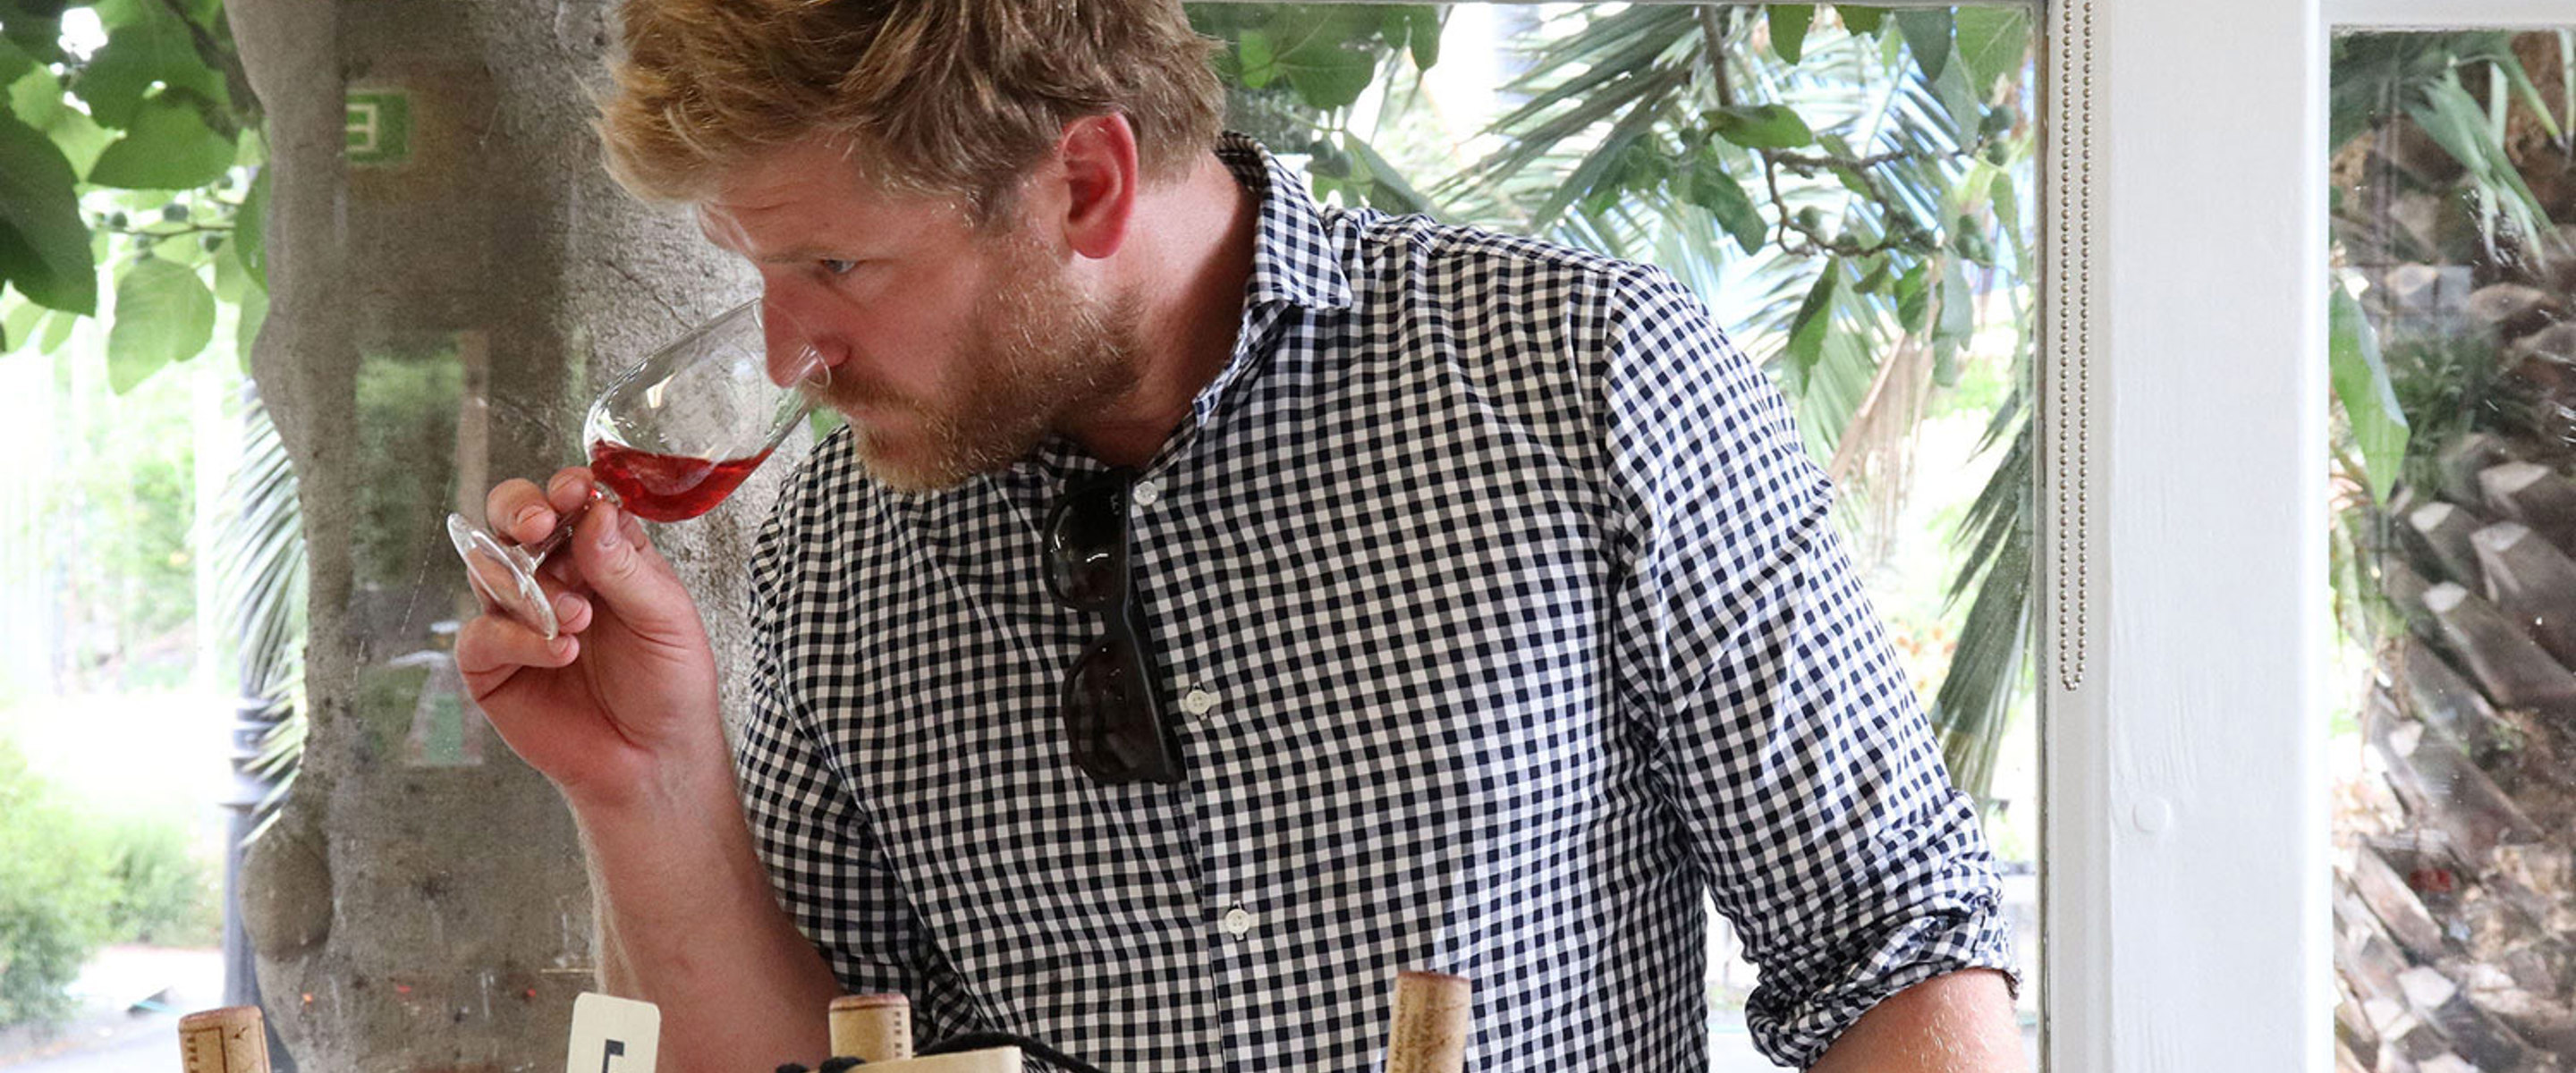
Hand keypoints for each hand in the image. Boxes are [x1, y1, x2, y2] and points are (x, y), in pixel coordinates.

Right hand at [456, 468, 724, 811]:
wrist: (654, 759)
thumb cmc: (669, 684)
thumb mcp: (666, 618)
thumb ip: (627, 566)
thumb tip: (595, 511)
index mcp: (600, 554)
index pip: (570, 504)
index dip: (566, 490)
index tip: (575, 490)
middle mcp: (552, 577)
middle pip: (511, 521)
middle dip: (520, 511)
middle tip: (541, 525)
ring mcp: (516, 617)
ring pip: (489, 569)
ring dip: (532, 585)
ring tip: (579, 617)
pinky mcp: (492, 664)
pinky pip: (482, 634)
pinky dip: (520, 638)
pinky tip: (562, 652)